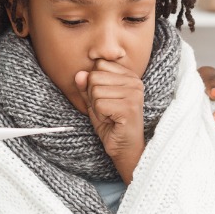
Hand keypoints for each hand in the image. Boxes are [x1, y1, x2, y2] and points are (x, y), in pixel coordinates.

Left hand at [76, 59, 144, 182]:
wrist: (124, 148)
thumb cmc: (111, 124)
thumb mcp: (94, 101)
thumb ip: (86, 86)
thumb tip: (79, 73)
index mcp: (129, 75)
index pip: (99, 65)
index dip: (94, 84)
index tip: (107, 99)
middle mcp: (135, 81)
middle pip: (95, 77)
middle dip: (94, 97)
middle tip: (107, 110)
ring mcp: (134, 93)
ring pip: (95, 90)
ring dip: (97, 107)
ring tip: (110, 116)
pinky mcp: (129, 107)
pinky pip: (99, 104)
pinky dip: (100, 116)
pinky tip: (111, 121)